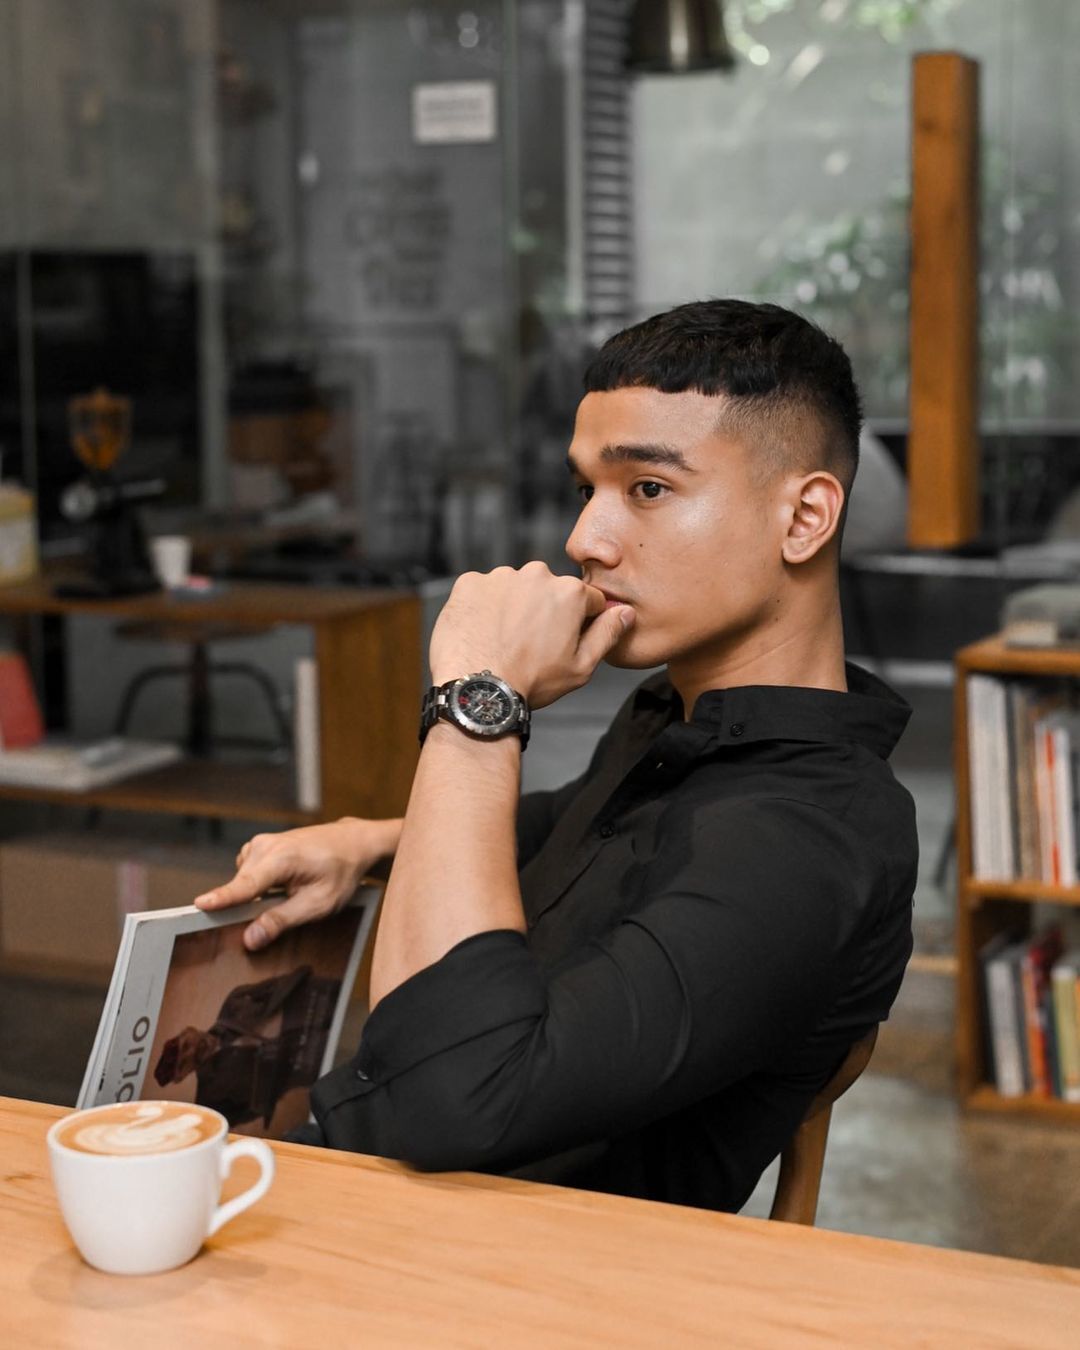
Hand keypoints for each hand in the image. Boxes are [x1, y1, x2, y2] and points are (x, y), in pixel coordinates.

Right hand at [193, 817, 399, 950]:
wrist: (353, 843)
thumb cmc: (341, 872)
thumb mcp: (318, 904)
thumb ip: (282, 921)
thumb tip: (250, 939)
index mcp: (281, 859)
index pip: (245, 885)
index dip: (222, 899)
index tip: (200, 906)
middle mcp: (265, 846)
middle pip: (241, 886)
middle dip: (245, 907)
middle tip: (274, 914)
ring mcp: (260, 843)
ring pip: (243, 881)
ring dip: (256, 896)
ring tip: (289, 895)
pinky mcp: (259, 846)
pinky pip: (247, 874)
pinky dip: (259, 884)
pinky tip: (282, 885)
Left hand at [429, 562, 634, 709]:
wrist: (478, 690)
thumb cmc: (531, 681)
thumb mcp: (581, 666)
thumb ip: (608, 633)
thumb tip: (625, 612)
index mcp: (570, 593)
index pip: (587, 600)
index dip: (579, 622)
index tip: (562, 642)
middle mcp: (537, 574)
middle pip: (548, 590)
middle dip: (544, 611)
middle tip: (530, 644)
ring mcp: (500, 576)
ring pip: (515, 588)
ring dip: (513, 607)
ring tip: (503, 640)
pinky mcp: (470, 582)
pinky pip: (483, 590)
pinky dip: (483, 607)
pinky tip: (483, 632)